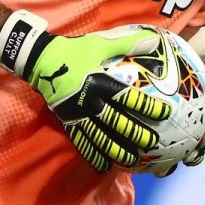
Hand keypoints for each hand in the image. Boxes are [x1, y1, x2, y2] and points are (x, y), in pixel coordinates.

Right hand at [0, 11, 171, 172]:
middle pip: (117, 122)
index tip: (165, 113)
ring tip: (132, 160)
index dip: (147, 106)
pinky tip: (104, 165)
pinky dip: (93, 154)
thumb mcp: (100, 43)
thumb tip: (154, 39)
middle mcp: (91, 102)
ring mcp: (78, 114)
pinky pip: (82, 142)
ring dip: (117, 149)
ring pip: (100, 137)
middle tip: (153, 143)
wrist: (39, 60)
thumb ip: (127, 43)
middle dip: (136, 133)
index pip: (129, 97)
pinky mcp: (68, 121)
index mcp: (100, 83)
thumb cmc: (73, 51)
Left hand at [154, 26, 204, 176]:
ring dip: (192, 156)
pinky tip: (157, 171)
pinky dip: (163, 167)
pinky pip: (164, 162)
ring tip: (185, 159)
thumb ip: (187, 45)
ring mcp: (176, 133)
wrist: (120, 79)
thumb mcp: (167, 51)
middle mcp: (191, 116)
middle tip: (202, 141)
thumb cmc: (149, 64)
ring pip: (191, 149)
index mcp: (198, 95)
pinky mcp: (158, 147)